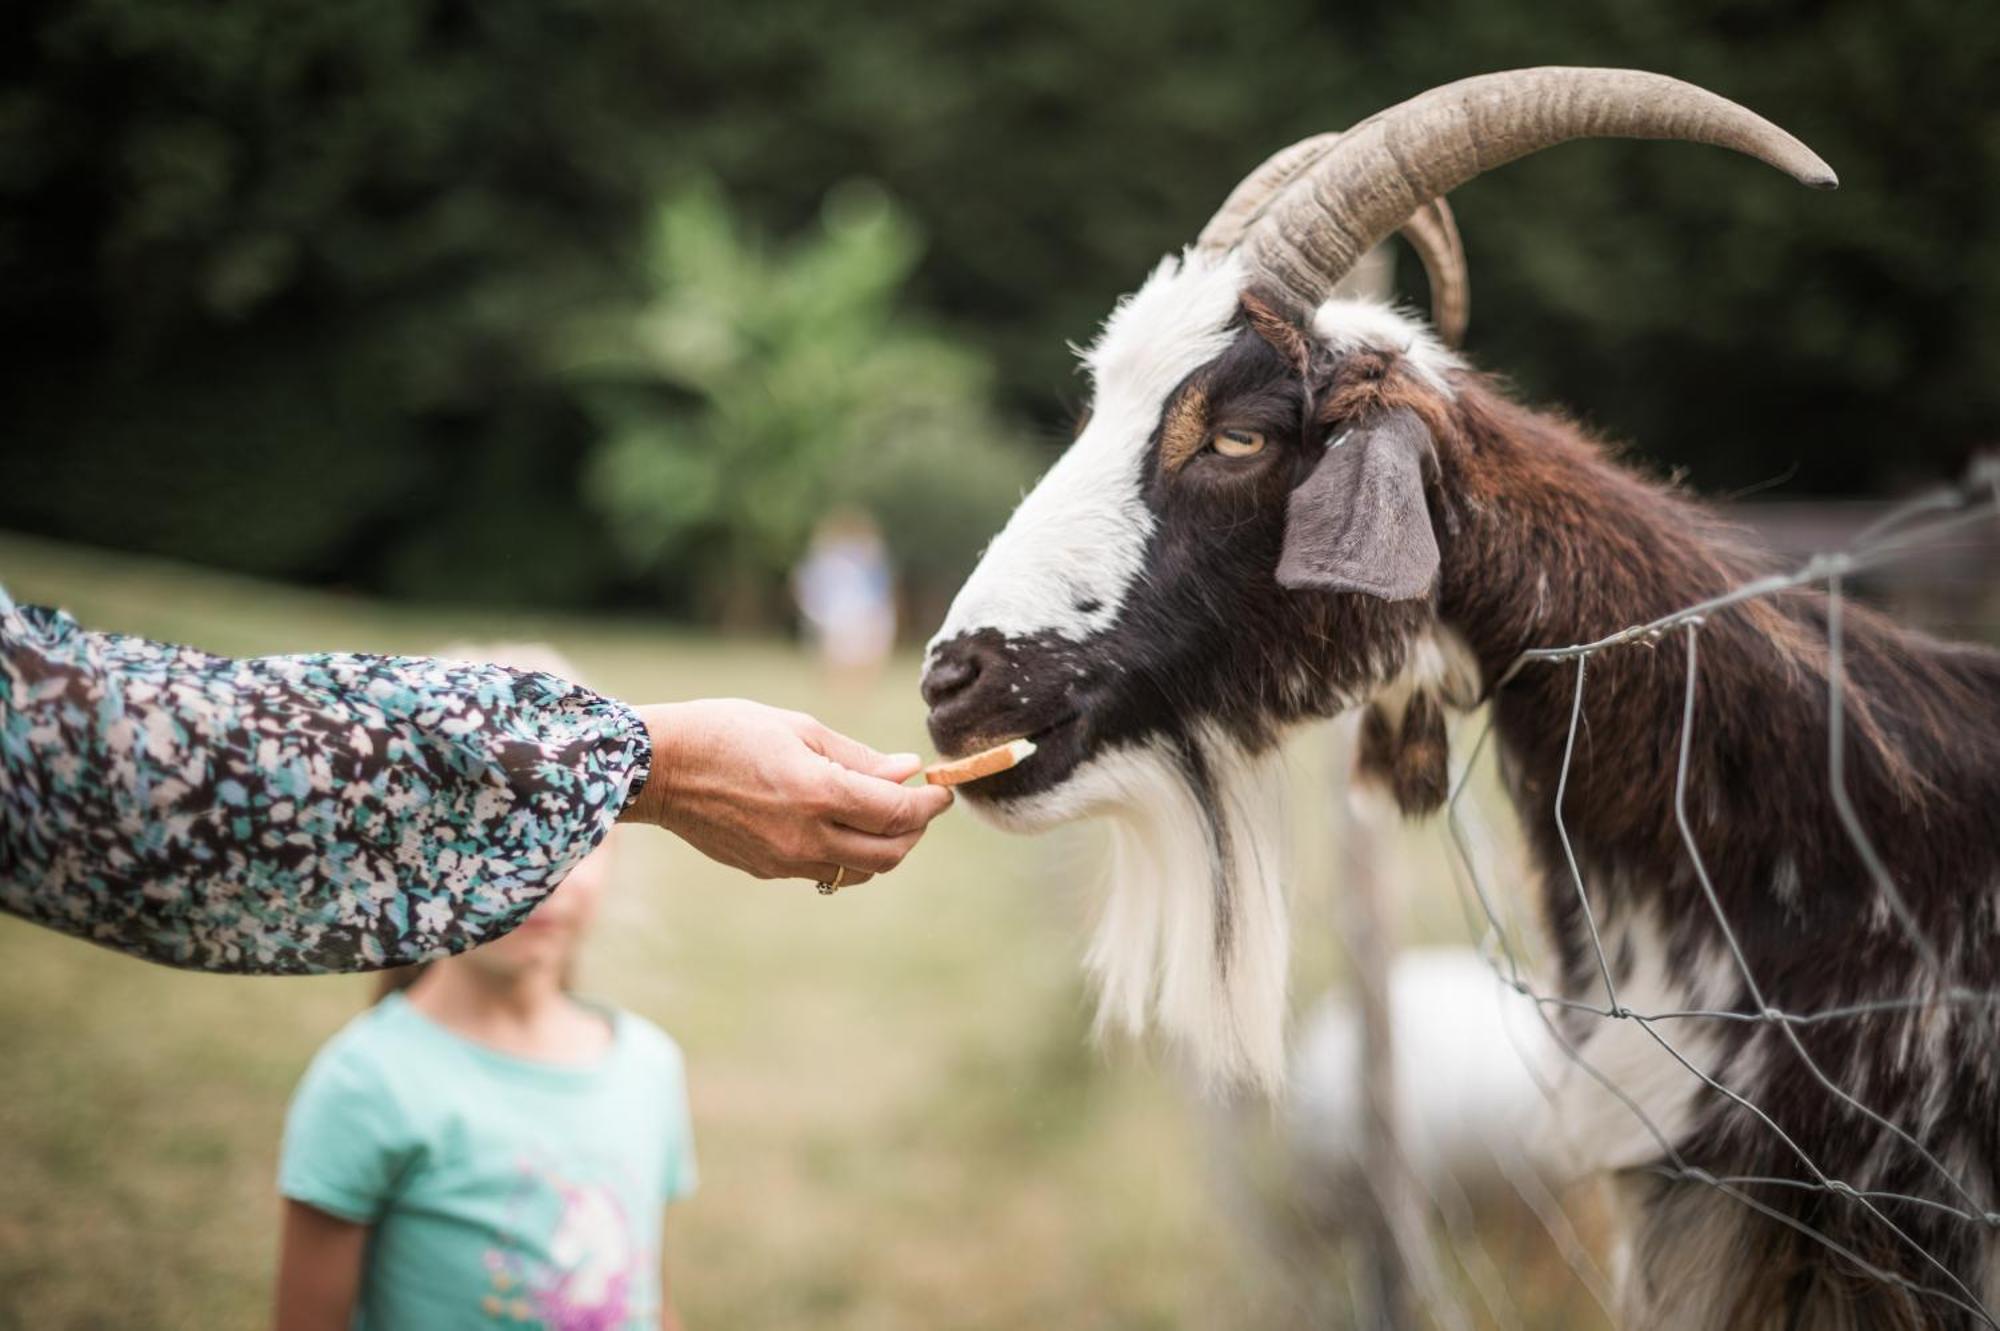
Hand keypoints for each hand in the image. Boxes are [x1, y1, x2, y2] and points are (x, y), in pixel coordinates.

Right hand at [621, 699, 952, 886]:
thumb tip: (907, 772)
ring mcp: (785, 861)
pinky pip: (825, 873)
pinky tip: (841, 825)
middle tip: (918, 805)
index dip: (930, 804)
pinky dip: (848, 854)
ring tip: (883, 816)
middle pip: (889, 853)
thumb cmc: (726, 732)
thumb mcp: (798, 729)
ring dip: (884, 847)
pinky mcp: (767, 871)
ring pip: (860, 871)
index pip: (898, 812)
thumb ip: (858, 757)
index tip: (942, 789)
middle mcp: (806, 836)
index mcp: (818, 792)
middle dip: (914, 831)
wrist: (658, 769)